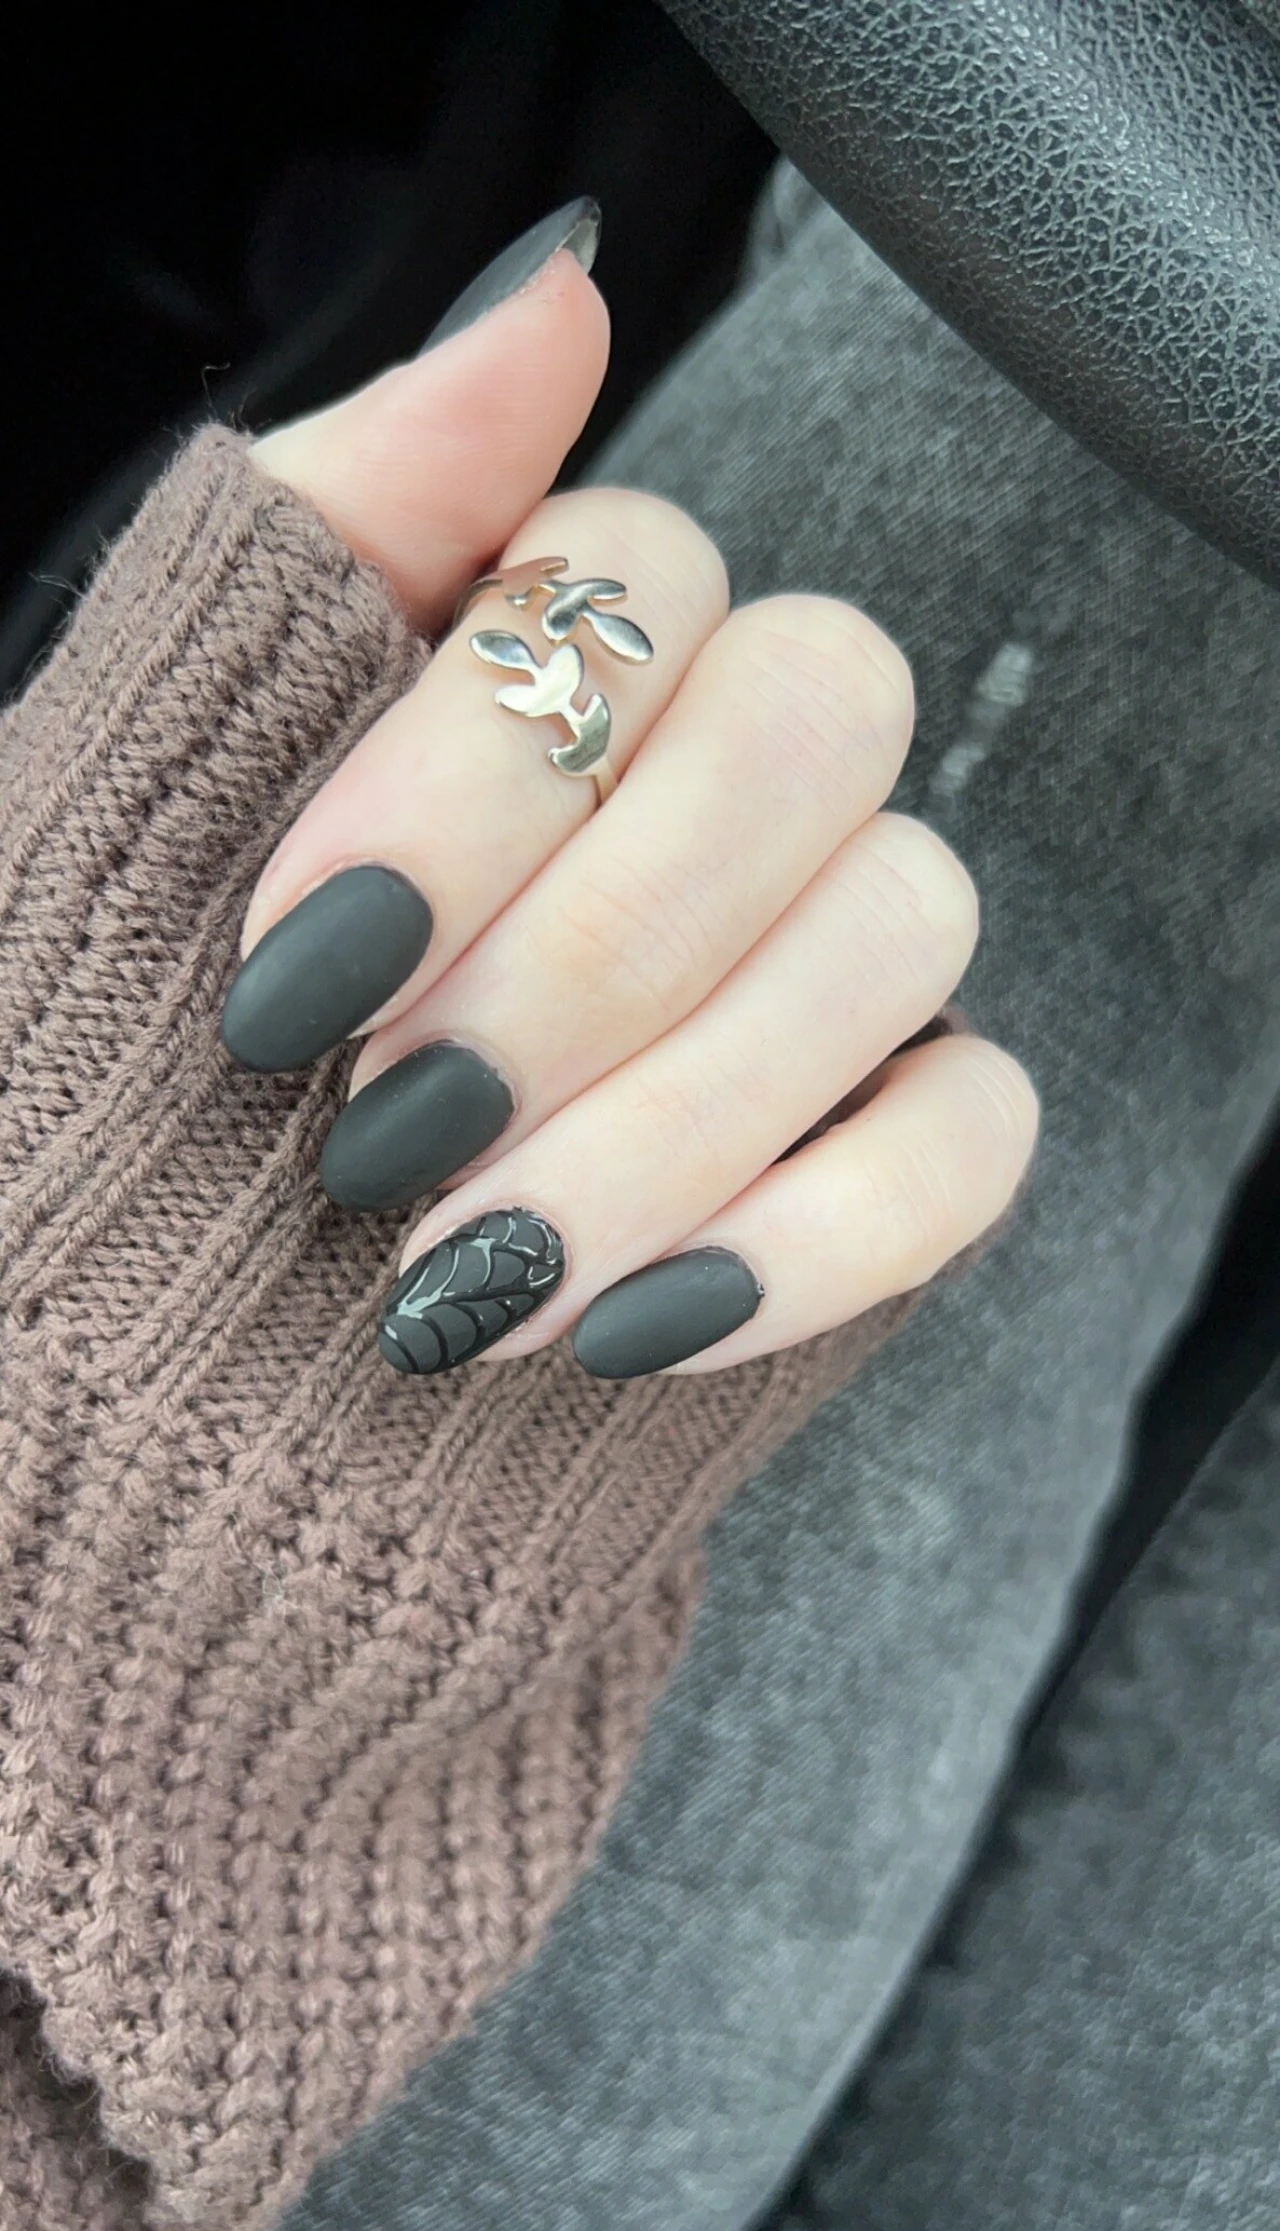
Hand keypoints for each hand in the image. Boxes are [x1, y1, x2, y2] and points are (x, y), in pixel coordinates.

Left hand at [234, 212, 1036, 1379]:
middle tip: (390, 1119)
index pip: (643, 574)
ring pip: (899, 924)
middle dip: (592, 948)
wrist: (136, 1326)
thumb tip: (556, 294)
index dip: (483, 773)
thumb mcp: (156, 764)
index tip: (300, 965)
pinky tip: (628, 1322)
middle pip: (812, 724)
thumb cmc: (114, 1036)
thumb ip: (347, 518)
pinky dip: (812, 1235)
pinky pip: (967, 1138)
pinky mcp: (871, 1140)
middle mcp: (711, 778)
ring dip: (671, 1115)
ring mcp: (818, 956)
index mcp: (547, 657)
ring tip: (464, 1267)